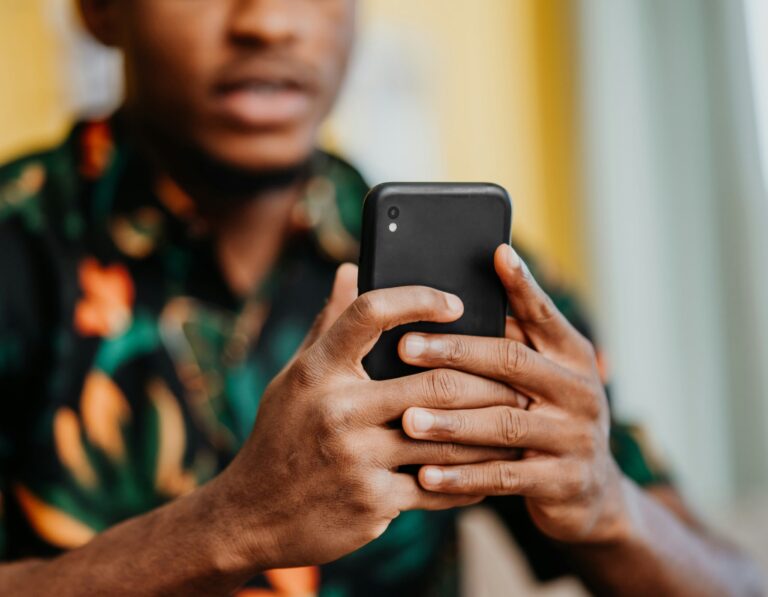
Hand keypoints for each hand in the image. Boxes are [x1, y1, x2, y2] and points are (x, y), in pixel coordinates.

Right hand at [213, 264, 523, 570]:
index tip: (455, 303)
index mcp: (318, 370)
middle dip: (486, 377)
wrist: (253, 514)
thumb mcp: (295, 376)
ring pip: (447, 436)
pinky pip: (439, 487)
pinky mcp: (374, 502)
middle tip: (516, 370)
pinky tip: (491, 469)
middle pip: (435, 381)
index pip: (370, 313)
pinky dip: (471, 479)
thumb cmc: (280, 435)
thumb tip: (350, 269)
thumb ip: (329, 324)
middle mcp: (338, 409)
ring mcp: (357, 458)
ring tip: (518, 417)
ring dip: (490, 428)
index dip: (419, 299)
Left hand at [397, 246, 629, 543]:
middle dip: (454, 353)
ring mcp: (575, 437)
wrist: (592, 492)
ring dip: (451, 421)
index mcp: (571, 355)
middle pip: (512, 362)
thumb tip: (453, 299)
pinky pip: (504, 477)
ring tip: (406, 420)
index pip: (543, 314)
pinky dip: (462, 477)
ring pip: (503, 422)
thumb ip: (512, 342)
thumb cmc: (548, 418)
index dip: (522, 285)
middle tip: (404, 347)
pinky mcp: (563, 480)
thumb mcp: (543, 377)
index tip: (496, 253)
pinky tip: (424, 474)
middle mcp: (579, 390)